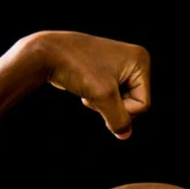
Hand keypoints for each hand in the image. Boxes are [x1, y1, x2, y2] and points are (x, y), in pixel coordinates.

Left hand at [24, 31, 151, 138]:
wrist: (47, 53)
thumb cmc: (76, 67)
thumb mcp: (103, 97)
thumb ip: (118, 119)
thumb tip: (125, 135)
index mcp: (140, 60)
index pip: (143, 104)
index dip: (123, 109)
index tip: (102, 96)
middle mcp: (134, 59)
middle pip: (134, 102)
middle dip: (112, 105)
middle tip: (94, 92)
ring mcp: (120, 64)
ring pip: (121, 101)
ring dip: (104, 102)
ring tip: (88, 87)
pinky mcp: (106, 69)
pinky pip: (110, 95)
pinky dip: (98, 97)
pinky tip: (85, 87)